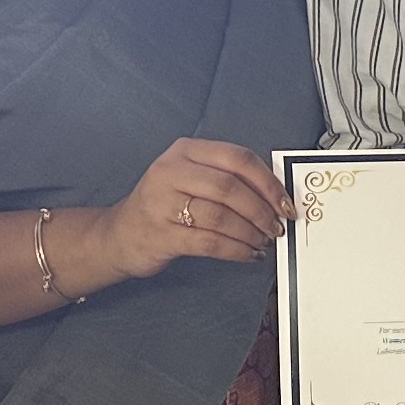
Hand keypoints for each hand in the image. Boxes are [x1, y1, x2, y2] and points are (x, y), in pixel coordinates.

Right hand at [90, 138, 291, 284]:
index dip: (268, 182)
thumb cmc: (164, 205)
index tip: (285, 202)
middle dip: (262, 211)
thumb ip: (227, 178)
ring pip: (222, 217)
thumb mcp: (190, 178)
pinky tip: (247, 254)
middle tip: (276, 227)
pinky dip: (236, 250)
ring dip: (251, 233)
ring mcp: (162, 203)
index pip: (238, 158)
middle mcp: (171, 171)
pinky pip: (210, 242)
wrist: (119, 234)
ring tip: (262, 241)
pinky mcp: (162, 234)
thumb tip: (275, 195)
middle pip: (231, 188)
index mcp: (185, 150)